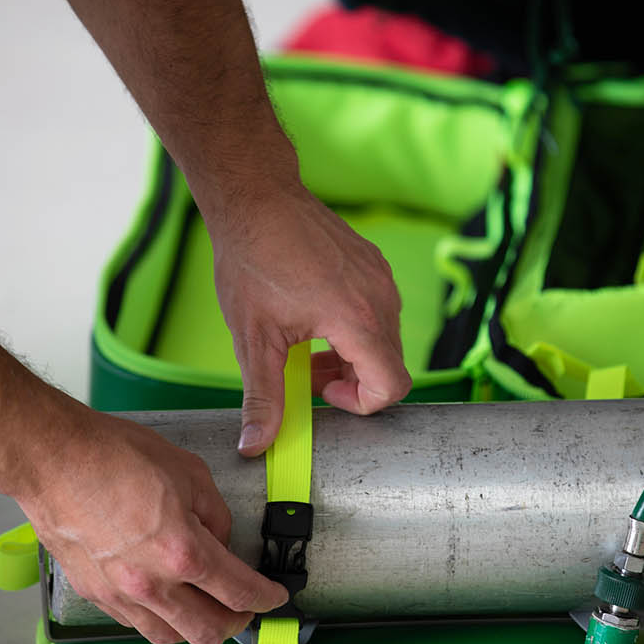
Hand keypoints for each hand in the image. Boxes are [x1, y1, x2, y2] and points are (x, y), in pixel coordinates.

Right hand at [21, 410, 288, 643]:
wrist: (52, 459)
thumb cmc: (113, 457)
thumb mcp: (190, 473)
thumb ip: (215, 516)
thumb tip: (221, 541)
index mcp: (184, 552)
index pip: (240, 592)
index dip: (267, 598)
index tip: (275, 596)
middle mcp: (152, 584)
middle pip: (208, 632)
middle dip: (236, 623)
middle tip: (244, 607)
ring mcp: (119, 594)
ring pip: (169, 636)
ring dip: (196, 628)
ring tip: (207, 608)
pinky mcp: (93, 593)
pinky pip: (135, 623)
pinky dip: (159, 619)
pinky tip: (167, 600)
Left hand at [205, 184, 412, 455]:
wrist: (256, 197)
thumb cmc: (251, 261)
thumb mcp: (253, 340)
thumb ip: (263, 398)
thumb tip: (256, 446)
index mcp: (357, 320)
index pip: (392, 386)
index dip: (360, 404)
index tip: (322, 392)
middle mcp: (381, 298)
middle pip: (390, 365)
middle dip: (351, 381)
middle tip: (304, 372)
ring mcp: (382, 278)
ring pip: (385, 339)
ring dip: (351, 355)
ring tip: (305, 344)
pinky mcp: (375, 264)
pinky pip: (379, 311)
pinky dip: (353, 327)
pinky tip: (312, 314)